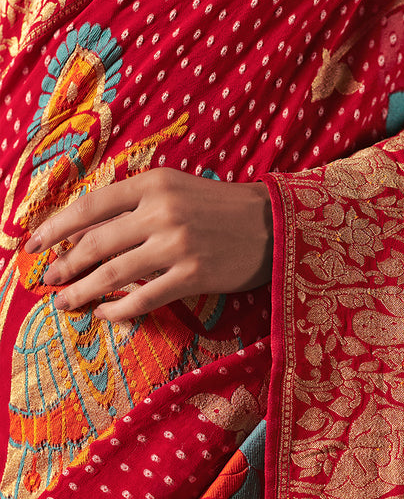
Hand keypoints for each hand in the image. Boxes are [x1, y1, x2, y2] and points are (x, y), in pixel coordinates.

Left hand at [25, 168, 273, 321]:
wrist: (274, 224)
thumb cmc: (221, 206)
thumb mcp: (177, 188)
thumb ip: (136, 204)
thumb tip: (86, 232)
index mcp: (154, 183)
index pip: (91, 206)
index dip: (56, 227)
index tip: (33, 244)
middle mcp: (162, 212)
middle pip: (96, 243)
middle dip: (64, 265)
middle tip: (46, 281)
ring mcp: (178, 245)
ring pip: (113, 273)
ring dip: (81, 291)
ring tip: (63, 302)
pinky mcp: (194, 275)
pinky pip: (144, 298)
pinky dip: (118, 309)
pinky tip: (103, 314)